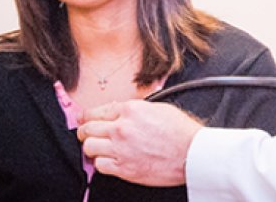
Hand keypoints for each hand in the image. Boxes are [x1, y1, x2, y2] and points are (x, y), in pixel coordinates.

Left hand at [77, 100, 203, 185]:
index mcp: (130, 110)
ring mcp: (120, 149)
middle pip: (87, 129)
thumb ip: (135, 110)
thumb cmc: (181, 131)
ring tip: (99, 148)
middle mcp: (121, 128)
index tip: (84, 119)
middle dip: (85, 131)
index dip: (87, 116)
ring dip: (92, 147)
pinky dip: (102, 163)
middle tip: (86, 134)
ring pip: (88, 147)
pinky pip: (99, 165)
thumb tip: (119, 112)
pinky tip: (110, 159)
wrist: (191, 153)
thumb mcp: (158, 108)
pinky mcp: (123, 168)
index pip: (97, 111)